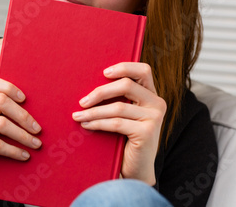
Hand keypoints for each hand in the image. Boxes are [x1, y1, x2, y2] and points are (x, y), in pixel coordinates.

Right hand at [0, 77, 41, 190]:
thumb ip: (0, 114)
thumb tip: (34, 109)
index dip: (8, 87)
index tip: (25, 98)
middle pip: (0, 101)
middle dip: (23, 115)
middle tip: (37, 129)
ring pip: (1, 123)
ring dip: (23, 135)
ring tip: (36, 144)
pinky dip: (14, 150)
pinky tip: (24, 155)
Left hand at [72, 62, 166, 184]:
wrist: (136, 168)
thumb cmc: (124, 138)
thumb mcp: (124, 114)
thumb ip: (118, 98)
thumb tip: (88, 82)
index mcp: (151, 94)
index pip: (143, 70)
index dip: (124, 67)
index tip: (103, 73)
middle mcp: (157, 103)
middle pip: (127, 86)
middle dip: (100, 92)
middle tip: (82, 101)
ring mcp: (154, 118)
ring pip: (118, 107)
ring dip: (93, 112)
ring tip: (78, 116)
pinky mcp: (147, 132)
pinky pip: (116, 123)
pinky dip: (97, 123)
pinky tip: (86, 125)